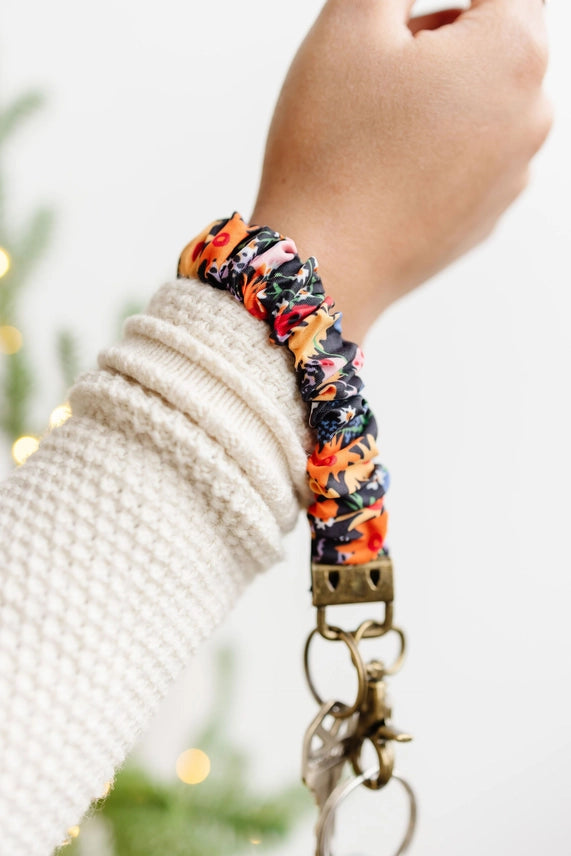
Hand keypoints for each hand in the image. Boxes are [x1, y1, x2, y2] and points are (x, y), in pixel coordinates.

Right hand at [250, 0, 551, 341]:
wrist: (323, 266)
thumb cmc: (332, 150)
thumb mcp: (351, 23)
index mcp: (514, 51)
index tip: (399, 25)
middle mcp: (533, 115)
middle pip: (498, 36)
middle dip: (442, 32)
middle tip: (379, 63)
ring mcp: (514, 174)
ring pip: (484, 98)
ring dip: (440, 88)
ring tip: (376, 122)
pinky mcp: (486, 214)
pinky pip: (472, 154)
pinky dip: (440, 144)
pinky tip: (388, 166)